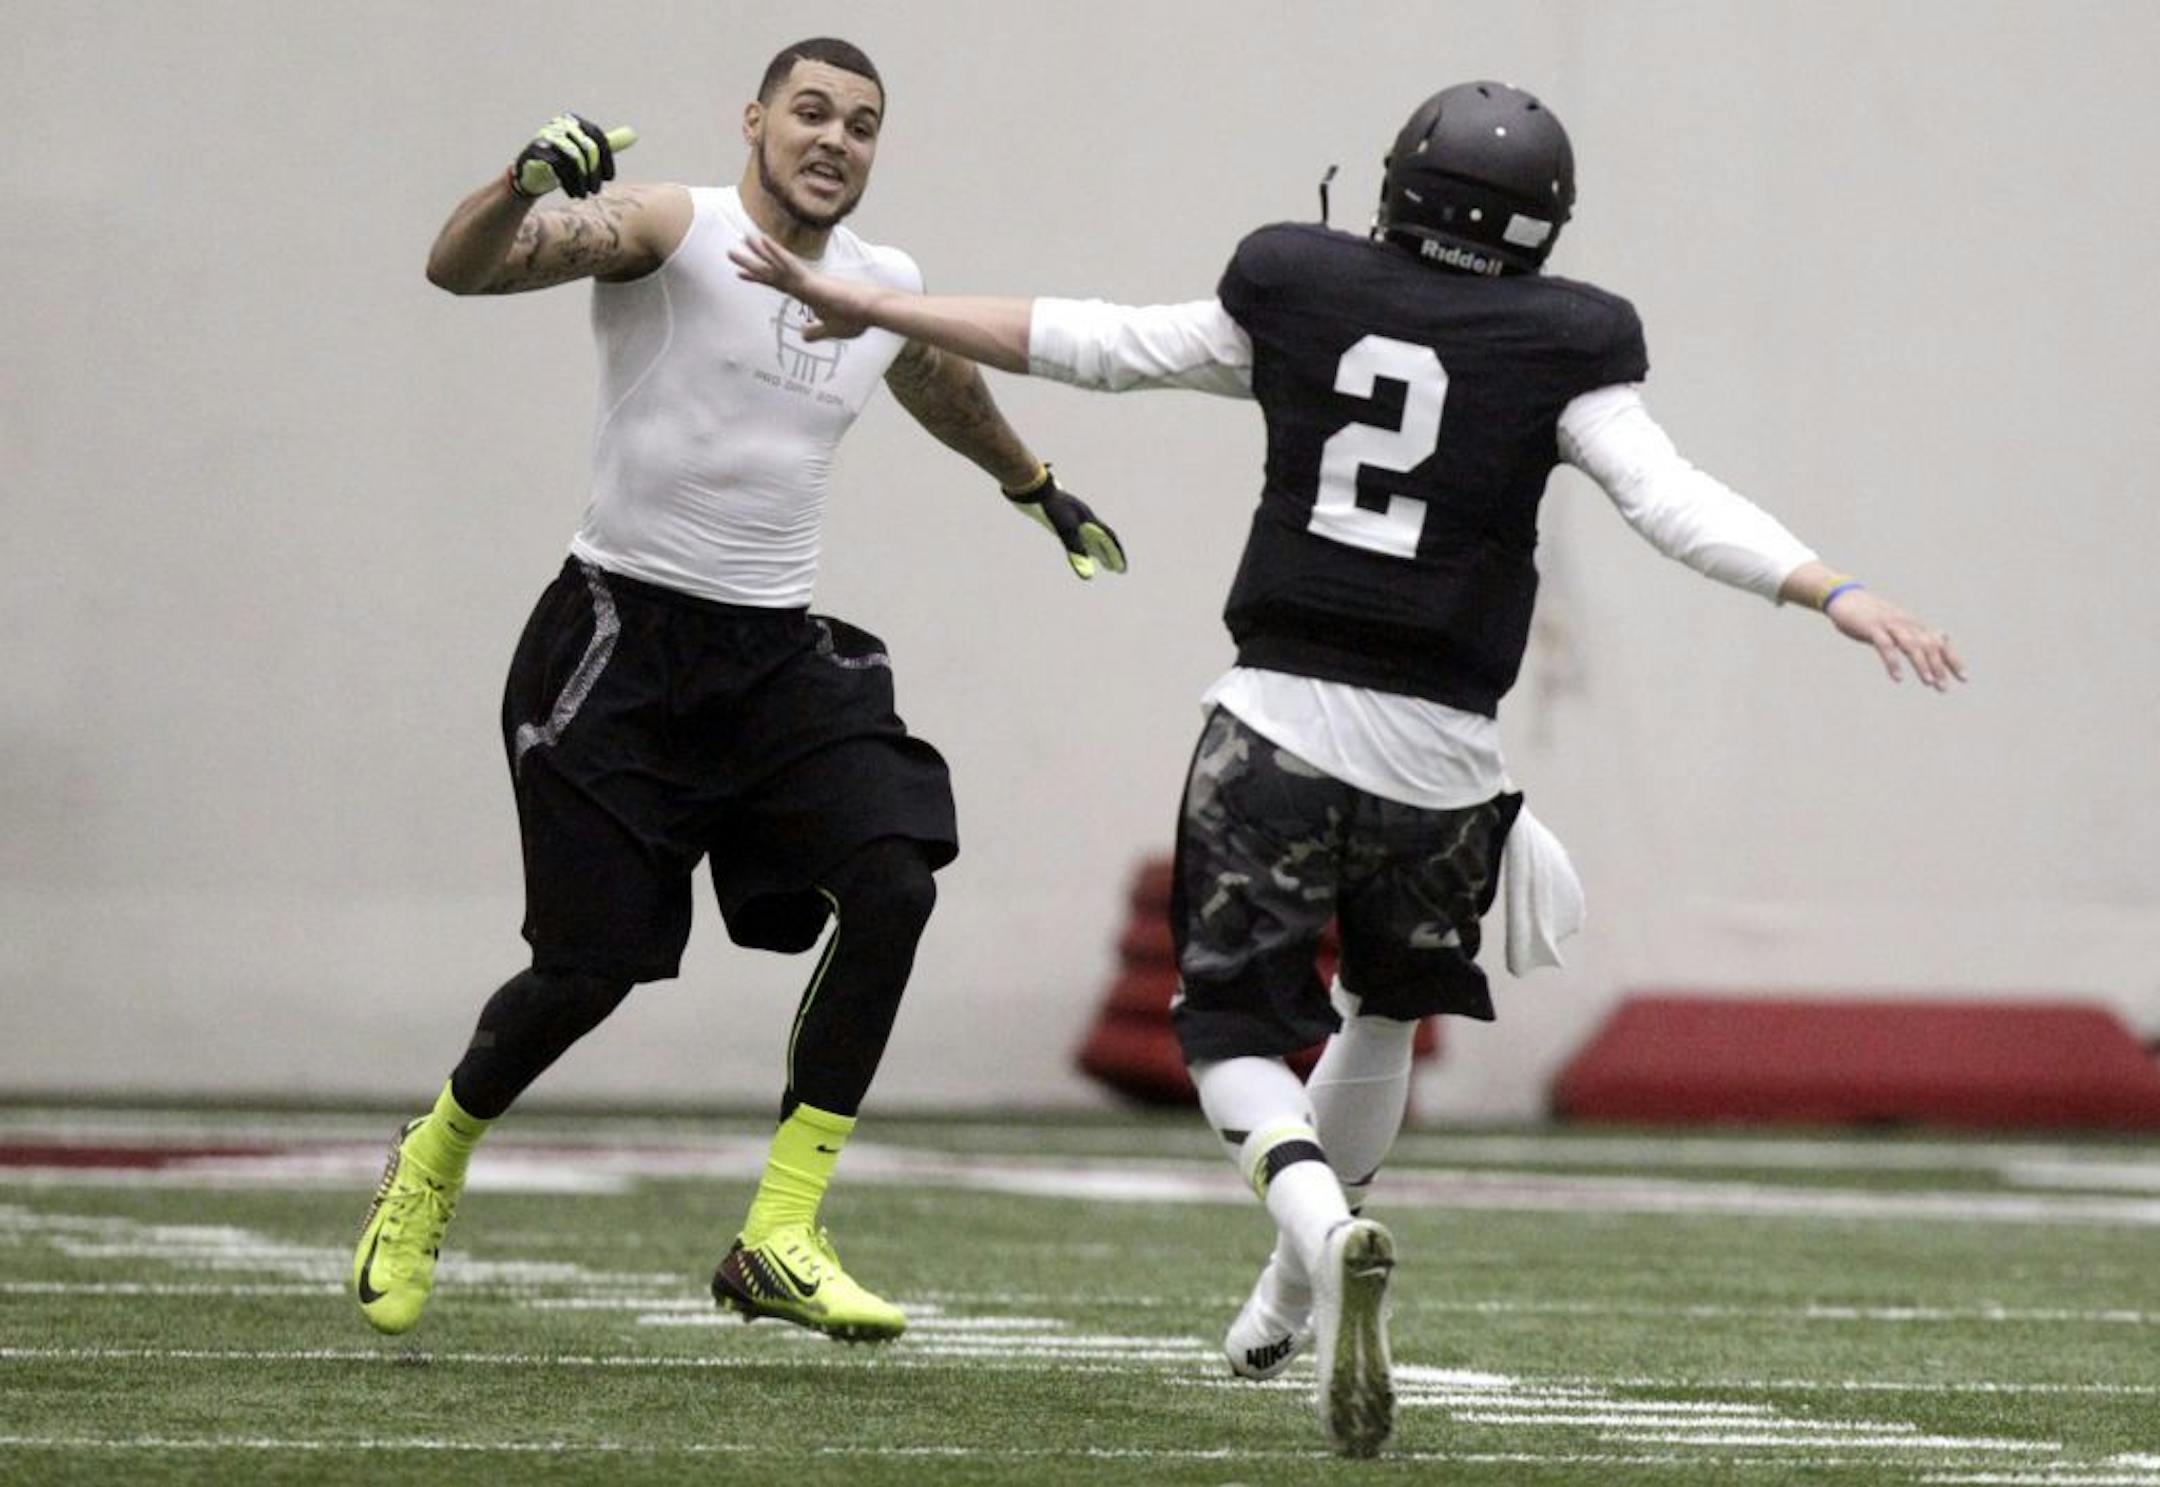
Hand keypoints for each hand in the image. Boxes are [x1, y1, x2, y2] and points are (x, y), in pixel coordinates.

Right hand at [511, 114, 636, 199]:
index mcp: (573, 121)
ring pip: (574, 158)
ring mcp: (545, 136)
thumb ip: (605, 144)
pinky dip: (568, 182)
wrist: (530, 175)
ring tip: (584, 195)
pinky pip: (558, 166)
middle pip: (587, 148)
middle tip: (595, 191)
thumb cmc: (562, 163)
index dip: (606, 159)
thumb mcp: (585, 152)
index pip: (597, 136)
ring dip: (582, 181)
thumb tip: (632, 134)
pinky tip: (572, 193)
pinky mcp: (535, 150)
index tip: (609, 178)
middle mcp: (559, 124)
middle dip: (594, 173)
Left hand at [728, 234, 876, 339]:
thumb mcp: (831, 330)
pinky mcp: (811, 281)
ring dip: (758, 252)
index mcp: (807, 293)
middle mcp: (803, 283)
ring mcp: (806, 280)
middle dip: (751, 263)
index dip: (759, 278)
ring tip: (741, 240)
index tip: (742, 274)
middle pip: (771, 271)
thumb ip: (817, 332)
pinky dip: (775, 253)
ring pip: (776, 264)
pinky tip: (762, 241)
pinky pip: (789, 264)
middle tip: (730, 252)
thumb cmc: (856, 319)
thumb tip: (803, 335)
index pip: (777, 284)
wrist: (871, 312)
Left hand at [1004, 466, 1127, 579]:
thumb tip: (1087, 576)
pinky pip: (1079, 533)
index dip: (1117, 554)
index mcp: (1089, 519)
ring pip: (1092, 536)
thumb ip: (1076, 552)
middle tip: (1118, 570)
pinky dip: (1084, 544)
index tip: (1122, 569)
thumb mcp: (1064, 530)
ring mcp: (1074, 516)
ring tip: (1104, 563)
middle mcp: (1084, 518)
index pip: (1109, 539)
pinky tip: (1081, 547)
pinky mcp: (1062, 516)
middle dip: (1111, 555)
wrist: (1033, 487)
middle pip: (1103, 539)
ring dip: (1099, 550)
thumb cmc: (1050, 507)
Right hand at [1824, 586, 1966, 689]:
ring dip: (1921, 664)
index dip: (1952, 660)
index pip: (1939, 643)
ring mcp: (1890, 624)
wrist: (1845, 598)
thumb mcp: (1900, 623)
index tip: (1963, 678)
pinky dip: (1893, 662)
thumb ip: (1920, 633)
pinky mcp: (1873, 628)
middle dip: (1938, 666)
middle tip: (1943, 687)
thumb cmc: (1872, 614)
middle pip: (1929, 645)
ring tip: (1928, 682)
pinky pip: (1886, 646)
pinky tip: (1898, 678)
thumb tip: (1943, 637)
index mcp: (1913, 624)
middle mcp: (1906, 623)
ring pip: (1911, 645)